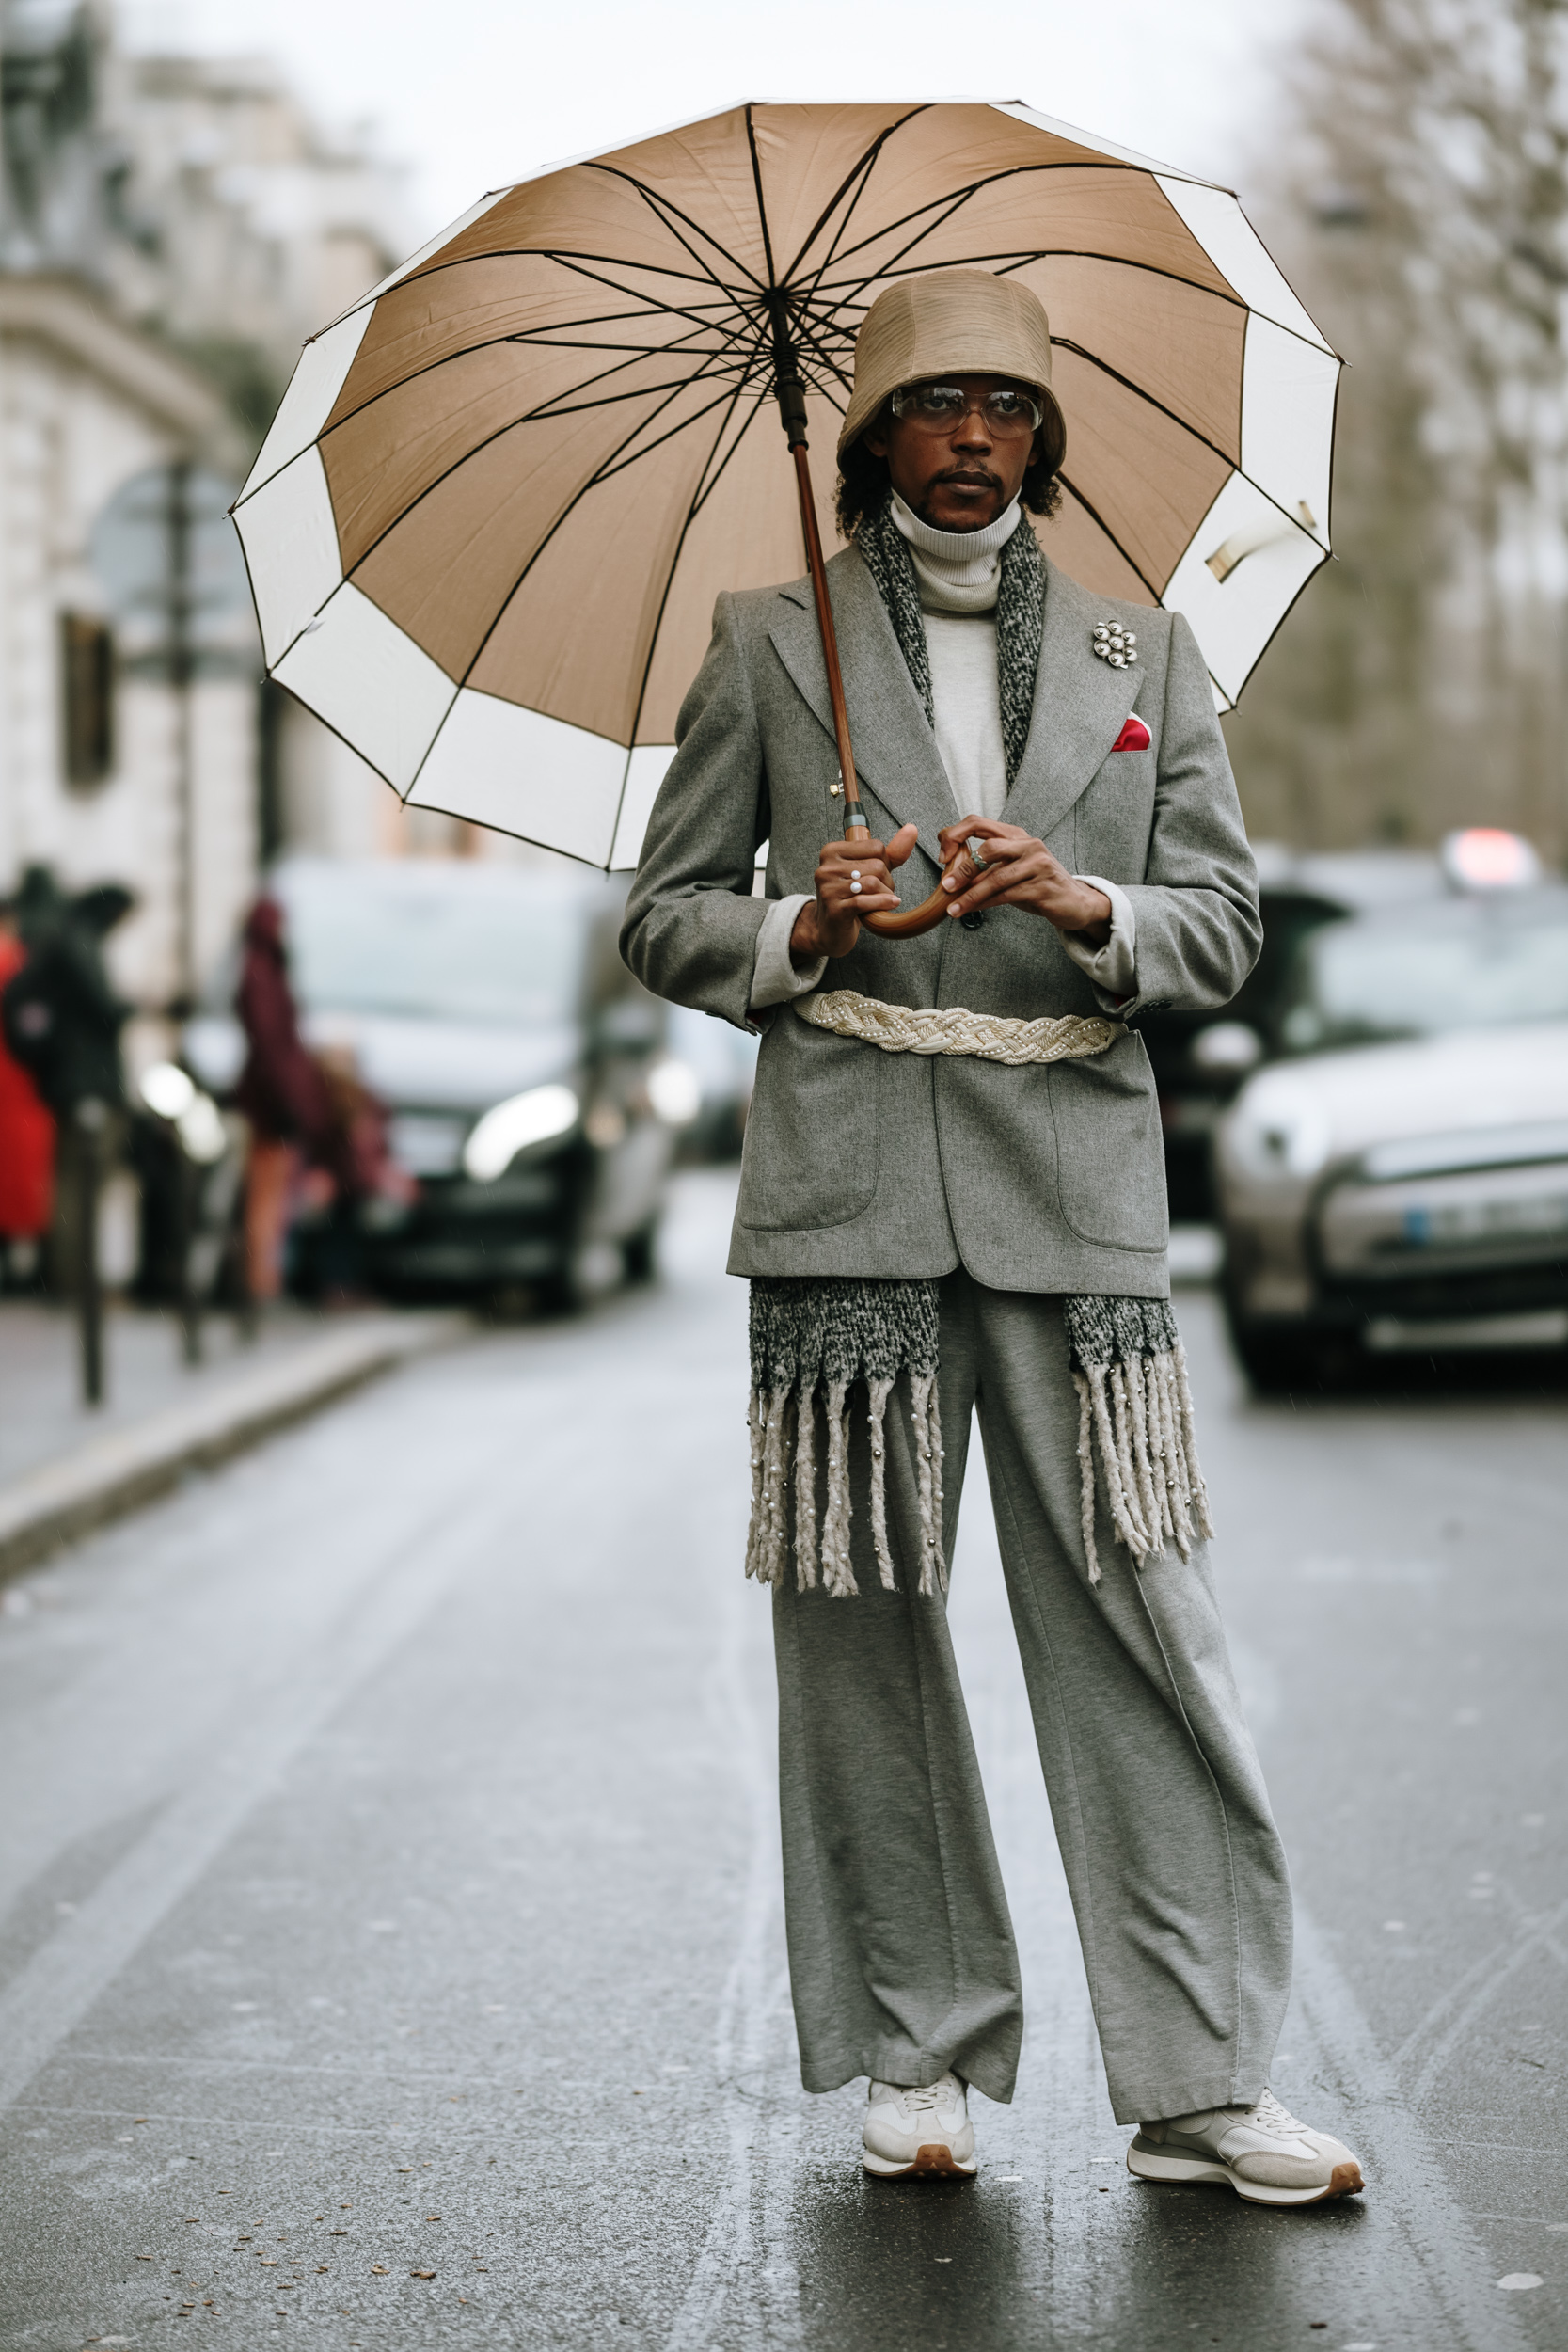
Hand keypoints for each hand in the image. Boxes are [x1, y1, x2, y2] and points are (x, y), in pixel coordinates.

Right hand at [790, 824, 919, 962]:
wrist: (829, 929)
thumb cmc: (850, 897)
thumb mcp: (869, 871)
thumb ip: (891, 852)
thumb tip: (912, 829)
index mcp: (832, 851)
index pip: (876, 847)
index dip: (885, 863)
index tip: (877, 876)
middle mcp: (827, 867)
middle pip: (877, 865)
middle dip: (887, 881)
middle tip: (881, 892)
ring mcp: (828, 888)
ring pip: (873, 882)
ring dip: (885, 894)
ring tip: (882, 901)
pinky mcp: (835, 909)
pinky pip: (866, 901)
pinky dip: (883, 904)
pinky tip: (890, 905)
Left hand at [934, 817, 1111, 944]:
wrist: (1075, 902)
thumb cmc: (1037, 884)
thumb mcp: (1011, 869)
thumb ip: (986, 866)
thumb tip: (950, 874)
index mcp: (1016, 835)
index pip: (978, 822)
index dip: (955, 835)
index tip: (942, 857)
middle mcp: (1028, 845)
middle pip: (988, 848)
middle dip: (962, 868)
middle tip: (945, 886)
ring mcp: (1038, 865)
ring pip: (996, 877)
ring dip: (970, 895)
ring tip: (952, 908)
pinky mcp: (1042, 887)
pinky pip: (1006, 895)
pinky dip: (984, 904)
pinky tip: (971, 911)